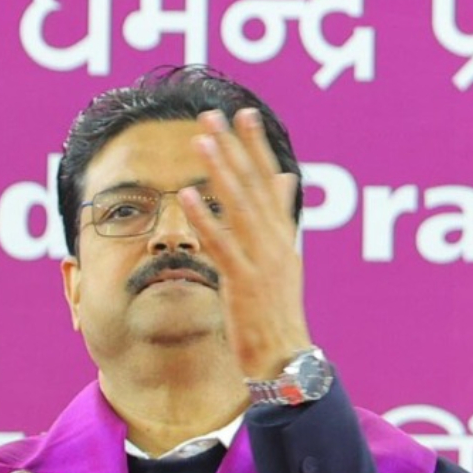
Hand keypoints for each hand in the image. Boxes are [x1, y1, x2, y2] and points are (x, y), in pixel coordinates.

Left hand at [187, 108, 310, 379]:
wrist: (285, 358)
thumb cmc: (276, 313)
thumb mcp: (282, 260)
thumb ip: (279, 217)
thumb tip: (285, 177)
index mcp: (283, 237)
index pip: (270, 182)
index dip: (256, 147)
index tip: (243, 114)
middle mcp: (276, 243)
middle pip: (254, 187)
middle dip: (234, 148)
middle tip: (214, 115)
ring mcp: (262, 262)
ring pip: (240, 209)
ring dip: (220, 172)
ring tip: (201, 141)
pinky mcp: (245, 284)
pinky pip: (222, 245)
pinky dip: (205, 219)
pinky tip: (186, 197)